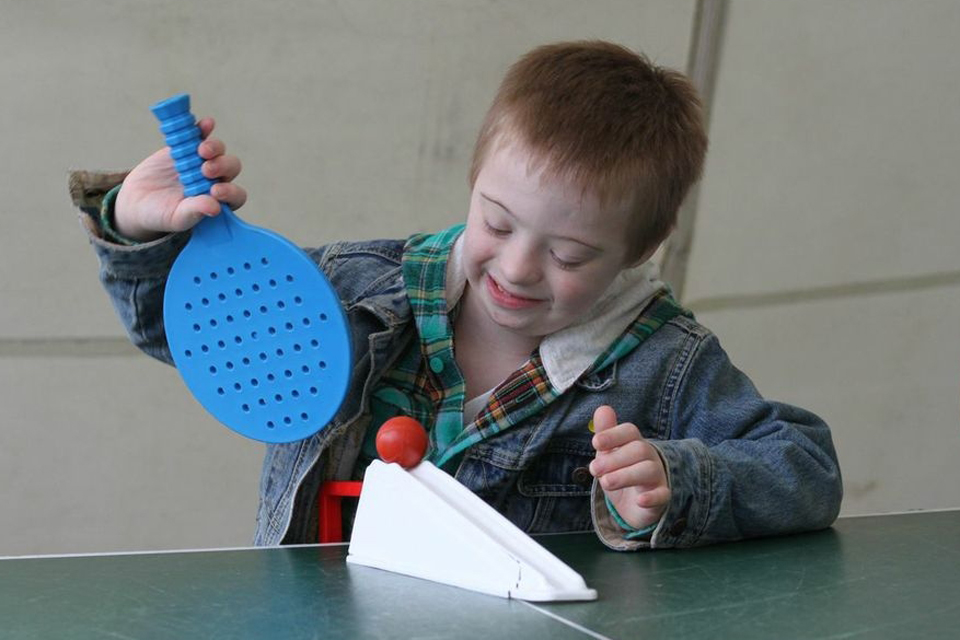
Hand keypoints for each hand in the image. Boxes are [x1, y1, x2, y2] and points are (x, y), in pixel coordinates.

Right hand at [114, 117, 246, 241]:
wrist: (138, 201)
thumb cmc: (161, 215)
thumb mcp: (177, 217)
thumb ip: (195, 211)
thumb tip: (215, 208)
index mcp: (218, 201)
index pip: (235, 195)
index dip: (230, 192)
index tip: (216, 191)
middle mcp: (215, 180)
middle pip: (231, 168)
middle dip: (223, 166)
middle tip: (207, 169)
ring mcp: (201, 161)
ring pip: (218, 150)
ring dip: (214, 147)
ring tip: (202, 150)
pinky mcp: (187, 148)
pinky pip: (199, 135)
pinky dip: (203, 129)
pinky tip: (206, 124)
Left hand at [589, 405, 669, 529]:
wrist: (632, 505)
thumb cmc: (620, 473)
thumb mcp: (608, 454)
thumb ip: (605, 433)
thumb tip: (602, 408)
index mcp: (634, 443)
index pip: (630, 431)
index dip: (613, 434)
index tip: (595, 442)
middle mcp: (649, 457)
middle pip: (639, 449)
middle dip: (614, 458)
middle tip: (594, 469)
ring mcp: (657, 477)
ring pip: (648, 470)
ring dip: (625, 475)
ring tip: (606, 482)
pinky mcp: (661, 497)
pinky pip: (663, 495)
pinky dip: (652, 497)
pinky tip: (640, 500)